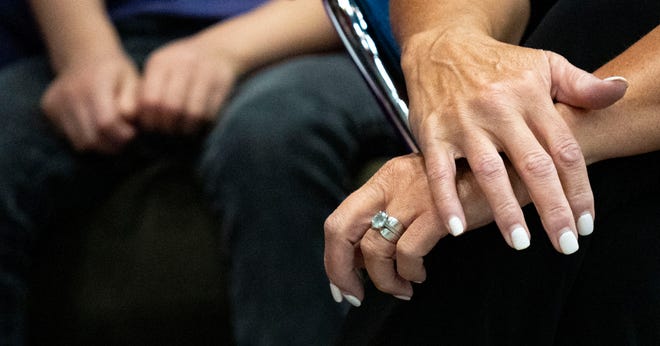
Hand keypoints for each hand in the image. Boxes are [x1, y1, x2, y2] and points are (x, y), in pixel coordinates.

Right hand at [41, 51, 138, 152]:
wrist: (83, 56)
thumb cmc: (115, 72)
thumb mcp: (132, 80)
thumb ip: (133, 102)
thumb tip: (128, 121)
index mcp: (95, 83)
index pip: (105, 122)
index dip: (122, 135)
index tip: (133, 133)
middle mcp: (70, 92)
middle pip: (92, 138)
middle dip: (112, 144)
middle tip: (124, 138)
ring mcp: (56, 101)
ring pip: (80, 143)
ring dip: (99, 145)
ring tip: (111, 134)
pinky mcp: (48, 108)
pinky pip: (68, 137)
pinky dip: (84, 138)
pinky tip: (93, 127)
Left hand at [138, 34, 238, 134]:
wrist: (218, 49)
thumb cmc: (182, 67)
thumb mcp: (161, 70)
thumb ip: (147, 91)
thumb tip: (136, 122)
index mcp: (161, 62)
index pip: (150, 99)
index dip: (150, 120)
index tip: (152, 130)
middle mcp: (183, 64)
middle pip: (172, 107)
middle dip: (169, 127)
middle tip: (168, 135)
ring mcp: (205, 72)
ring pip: (193, 113)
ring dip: (187, 129)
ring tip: (184, 133)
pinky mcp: (223, 82)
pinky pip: (212, 112)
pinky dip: (204, 125)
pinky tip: (199, 127)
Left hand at [324, 154, 529, 304]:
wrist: (506, 171)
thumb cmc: (461, 187)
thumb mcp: (417, 193)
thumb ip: (389, 218)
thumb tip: (361, 258)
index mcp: (382, 179)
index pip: (339, 219)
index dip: (334, 256)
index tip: (342, 282)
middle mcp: (390, 184)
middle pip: (341, 229)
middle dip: (340, 268)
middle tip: (353, 294)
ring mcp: (411, 197)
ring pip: (375, 248)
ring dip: (384, 279)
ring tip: (402, 287)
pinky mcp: (436, 212)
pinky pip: (408, 252)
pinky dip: (410, 271)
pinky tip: (421, 275)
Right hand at [400, 29, 627, 253]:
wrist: (441, 46)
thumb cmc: (496, 62)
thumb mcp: (543, 64)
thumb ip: (580, 85)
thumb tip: (619, 91)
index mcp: (530, 98)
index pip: (563, 150)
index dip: (579, 189)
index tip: (586, 222)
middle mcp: (499, 111)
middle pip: (533, 166)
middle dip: (552, 209)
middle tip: (564, 243)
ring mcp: (464, 123)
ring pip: (489, 172)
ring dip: (505, 210)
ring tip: (521, 243)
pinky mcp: (432, 132)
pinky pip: (439, 172)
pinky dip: (446, 200)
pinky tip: (457, 228)